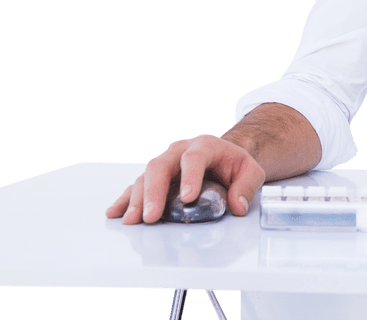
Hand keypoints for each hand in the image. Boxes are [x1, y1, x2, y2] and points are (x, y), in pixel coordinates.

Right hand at [106, 134, 265, 224]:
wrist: (223, 158)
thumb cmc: (234, 164)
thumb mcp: (251, 171)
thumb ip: (247, 186)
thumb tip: (237, 206)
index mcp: (204, 146)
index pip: (194, 157)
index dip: (190, 176)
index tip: (188, 198)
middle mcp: (179, 151)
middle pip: (161, 165)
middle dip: (155, 192)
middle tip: (152, 216)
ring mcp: (164, 164)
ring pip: (145, 177)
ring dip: (137, 199)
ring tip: (134, 220)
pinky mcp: (154, 178)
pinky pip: (135, 186)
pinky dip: (125, 200)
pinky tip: (115, 212)